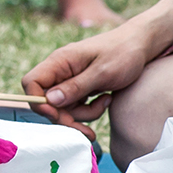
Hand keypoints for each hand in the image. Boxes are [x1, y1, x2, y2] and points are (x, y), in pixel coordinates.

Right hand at [22, 24, 158, 139]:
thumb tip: (49, 101)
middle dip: (66, 116)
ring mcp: (69, 79)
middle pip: (46, 101)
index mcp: (59, 61)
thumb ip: (76, 87)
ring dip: (82, 114)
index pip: (32, 83)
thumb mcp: (103, 72)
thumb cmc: (123, 53)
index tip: (58, 115)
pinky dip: (89, 110)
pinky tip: (106, 100)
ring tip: (105, 103)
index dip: (39, 102)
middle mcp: (60, 70)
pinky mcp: (79, 86)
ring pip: (62, 107)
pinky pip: (75, 105)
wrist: (141, 44)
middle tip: (87, 127)